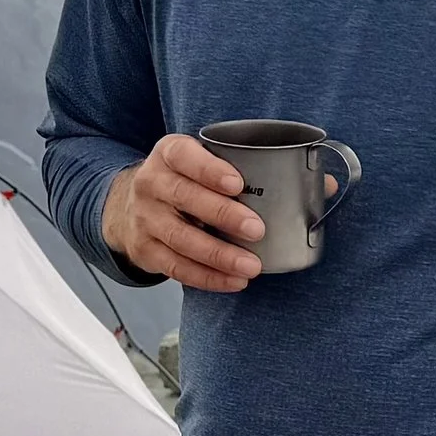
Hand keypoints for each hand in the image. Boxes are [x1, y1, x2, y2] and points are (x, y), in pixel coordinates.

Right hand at [102, 134, 264, 291]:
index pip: (184, 156)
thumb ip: (236, 167)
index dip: (210, 170)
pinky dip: (207, 277)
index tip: (238, 184)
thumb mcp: (197, 161)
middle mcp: (151, 183)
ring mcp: (145, 218)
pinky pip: (177, 267)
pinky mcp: (145, 250)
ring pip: (181, 239)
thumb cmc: (181, 181)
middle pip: (184, 197)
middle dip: (223, 214)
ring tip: (251, 266)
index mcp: (168, 154)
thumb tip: (305, 185)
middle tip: (256, 229)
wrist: (131, 206)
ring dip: (219, 255)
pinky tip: (233, 281)